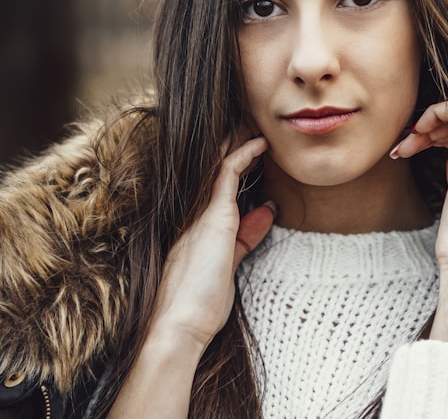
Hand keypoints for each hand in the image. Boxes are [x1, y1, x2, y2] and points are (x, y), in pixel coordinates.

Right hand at [149, 135, 274, 350]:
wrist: (179, 324)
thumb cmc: (201, 303)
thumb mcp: (230, 263)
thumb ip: (246, 236)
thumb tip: (267, 210)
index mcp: (199, 223)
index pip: (219, 183)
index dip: (237, 161)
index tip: (255, 146)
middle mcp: (197, 212)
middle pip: (216, 166)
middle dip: (235, 143)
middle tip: (253, 122)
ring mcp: (202, 212)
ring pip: (220, 163)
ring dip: (239, 141)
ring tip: (257, 123)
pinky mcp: (213, 216)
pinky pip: (227, 174)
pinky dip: (245, 155)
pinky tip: (261, 145)